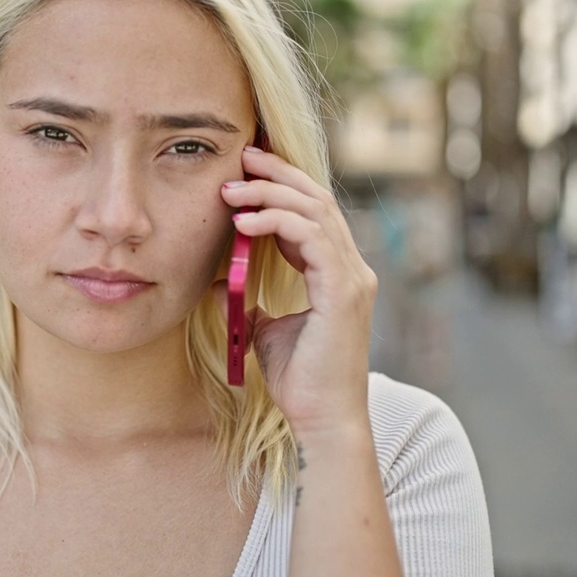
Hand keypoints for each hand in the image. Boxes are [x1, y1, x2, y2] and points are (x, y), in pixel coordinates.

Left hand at [215, 146, 377, 435]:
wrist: (320, 419)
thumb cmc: (298, 379)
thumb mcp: (266, 329)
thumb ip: (252, 301)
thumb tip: (224, 280)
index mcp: (336, 273)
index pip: (313, 211)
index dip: (282, 185)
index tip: (246, 169)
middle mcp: (351, 269)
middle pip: (318, 200)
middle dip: (278, 174)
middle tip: (241, 157)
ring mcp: (352, 278)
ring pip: (315, 212)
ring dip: (269, 195)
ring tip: (231, 190)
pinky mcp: (343, 292)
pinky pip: (312, 238)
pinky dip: (276, 223)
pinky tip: (242, 224)